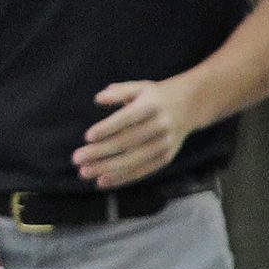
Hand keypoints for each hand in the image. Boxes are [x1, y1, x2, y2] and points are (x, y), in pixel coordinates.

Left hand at [75, 74, 206, 188]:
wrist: (191, 106)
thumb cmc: (156, 96)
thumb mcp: (140, 87)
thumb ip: (119, 92)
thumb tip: (98, 99)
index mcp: (152, 106)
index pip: (127, 118)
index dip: (107, 128)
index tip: (87, 136)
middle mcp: (160, 126)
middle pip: (127, 142)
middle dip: (100, 153)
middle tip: (76, 159)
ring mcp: (165, 144)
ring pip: (133, 160)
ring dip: (107, 169)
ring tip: (84, 172)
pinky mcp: (166, 158)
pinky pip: (142, 171)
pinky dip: (122, 178)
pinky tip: (102, 181)